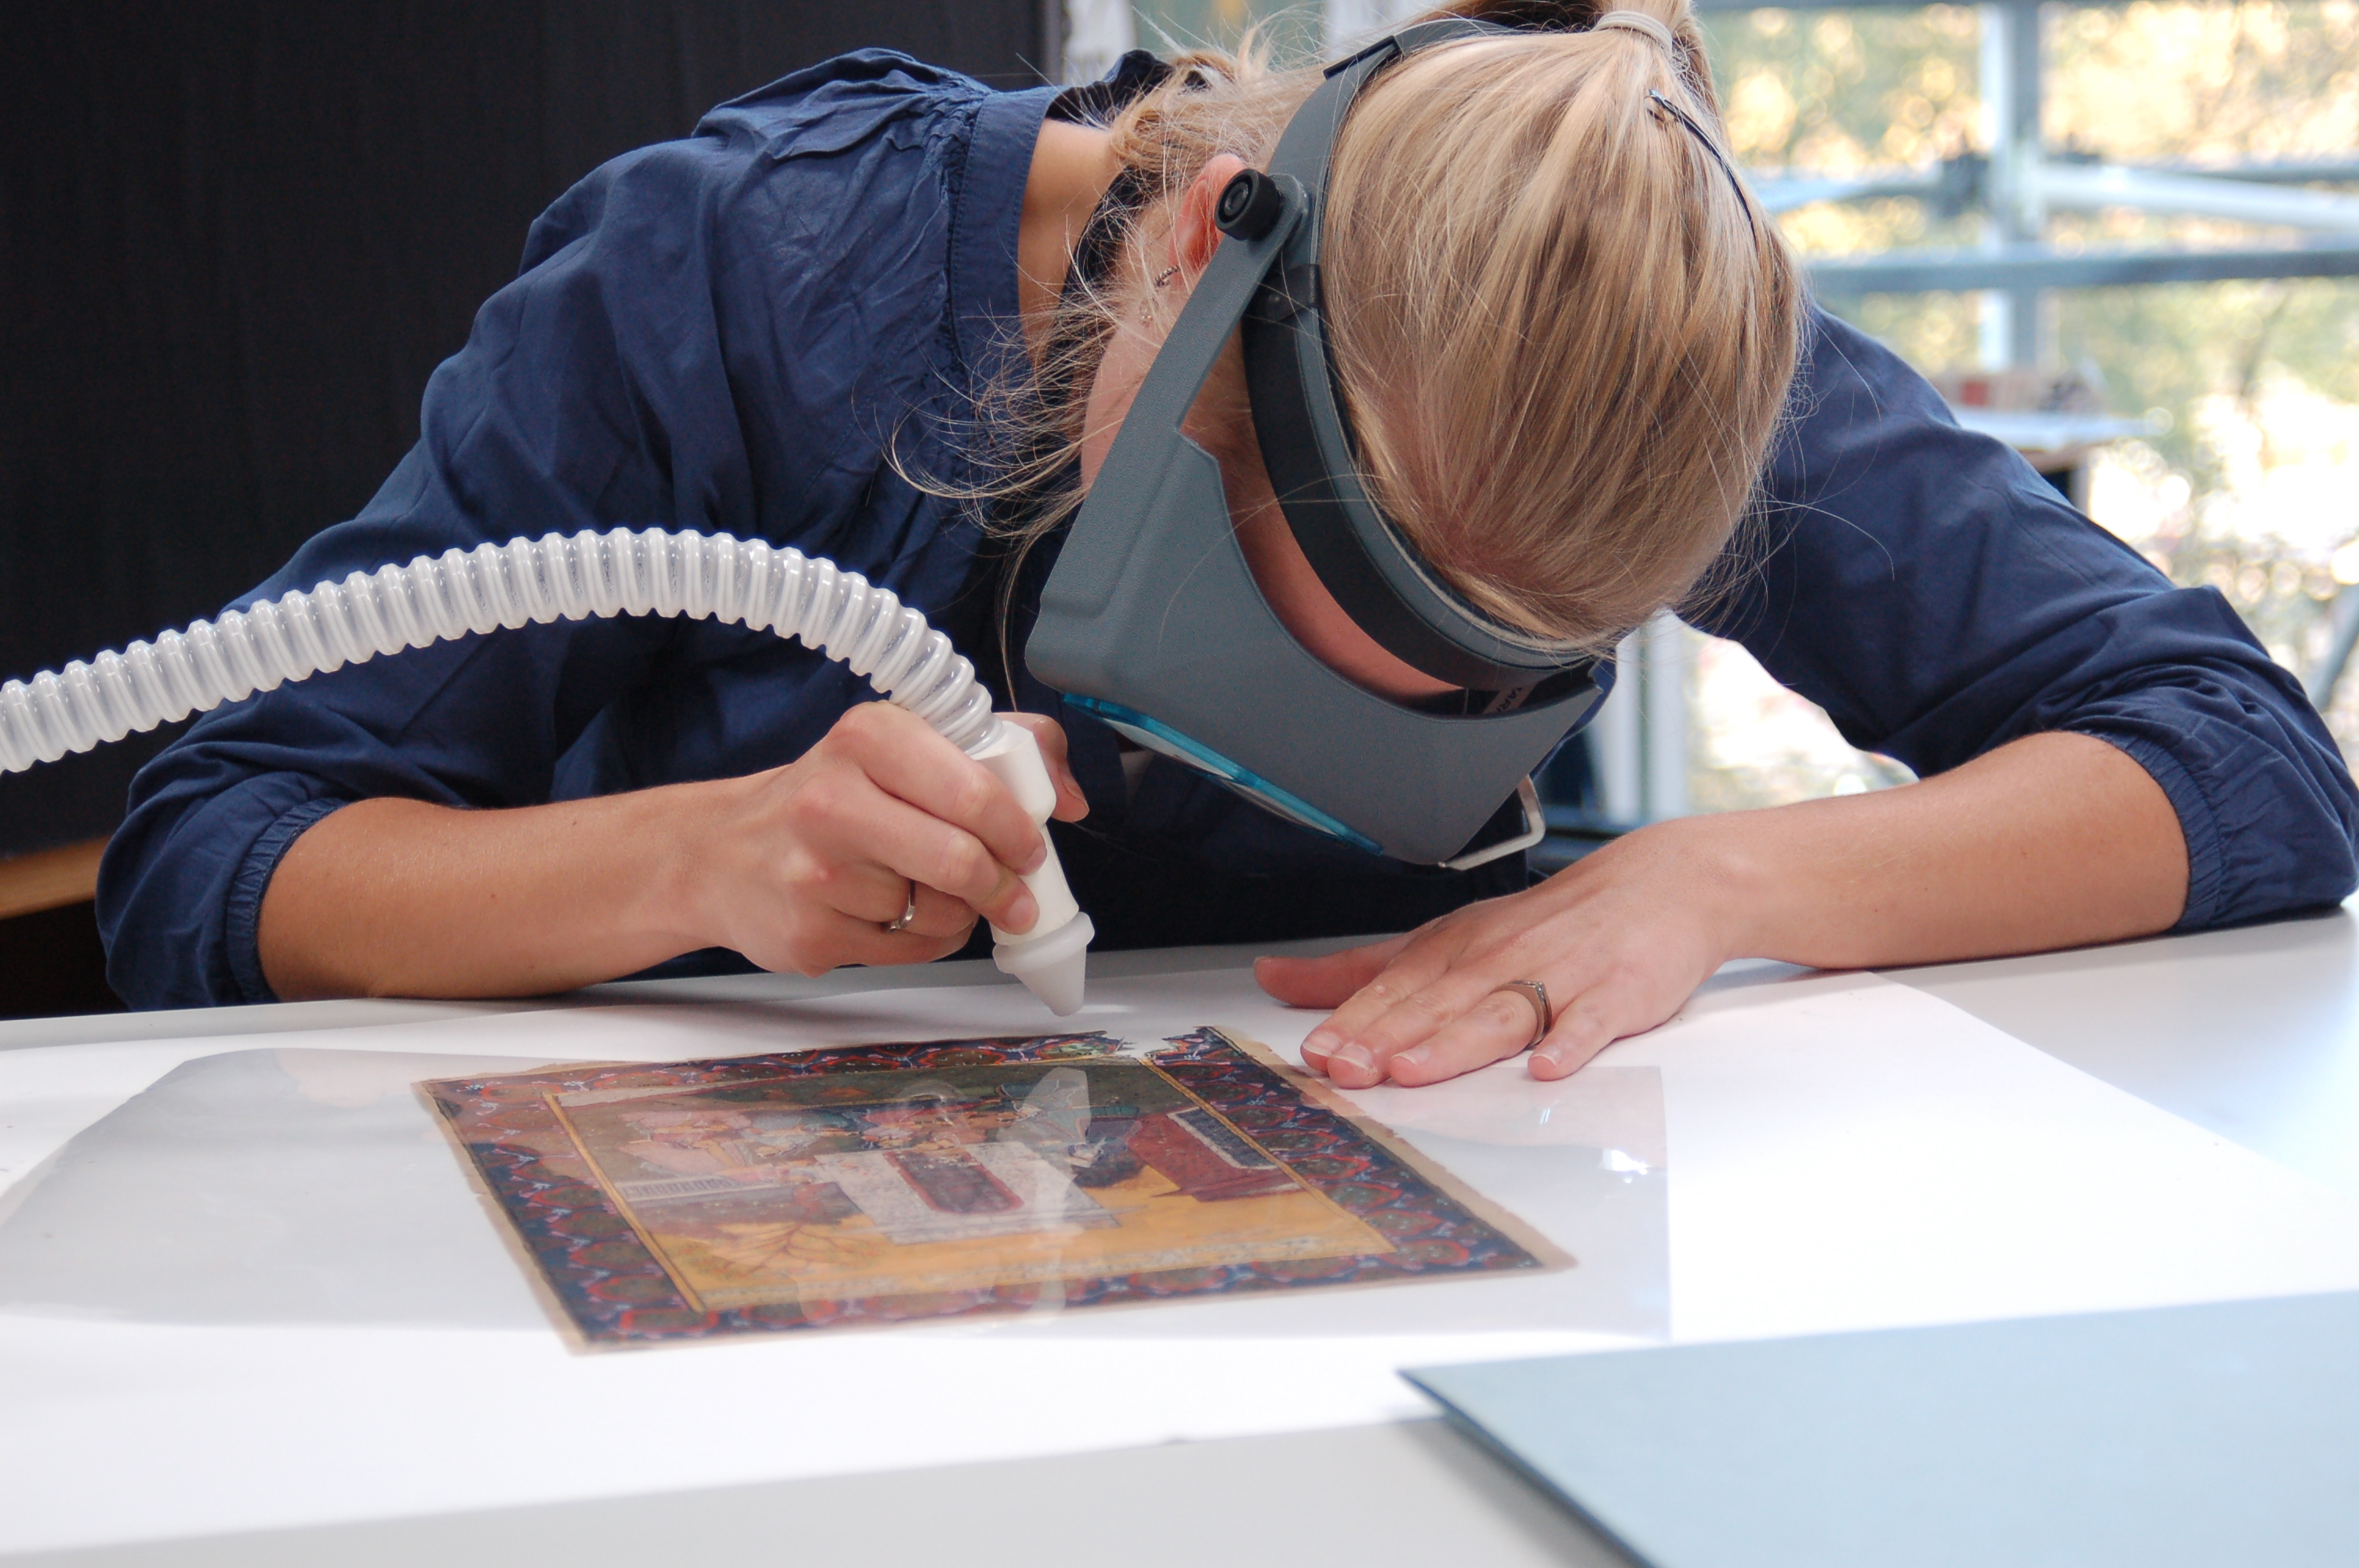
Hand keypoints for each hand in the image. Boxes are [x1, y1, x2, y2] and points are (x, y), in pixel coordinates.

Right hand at [684, 704, 1086, 977]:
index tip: (1030, 846)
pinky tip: (893, 915)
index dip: (1018, 828)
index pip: (975, 790)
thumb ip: (1004, 746)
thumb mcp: (904, 743)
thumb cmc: (830, 796)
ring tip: (923, 891)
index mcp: (869, 736)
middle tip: (1013, 893)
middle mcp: (832, 798)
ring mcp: (816, 872)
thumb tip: (1068, 797)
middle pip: (961, 861)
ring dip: (955, 912)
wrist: (722, 853)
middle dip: (1002, 885)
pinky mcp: (810, 935)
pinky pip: (911, 951)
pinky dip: (923, 940)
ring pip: (940, 913)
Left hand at [1255, 820, 1739, 1086]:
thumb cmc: (1546, 924)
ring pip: (1500, 1014)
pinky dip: (1572, 1044)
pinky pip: (1593, 1022)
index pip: (1394, 988)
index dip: (1352, 1021)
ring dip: (1455, 1043)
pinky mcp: (1619, 994)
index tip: (1316, 1052)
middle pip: (1436, 1004)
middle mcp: (1499, 961)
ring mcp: (1561, 978)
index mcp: (1455, 949)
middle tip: (1345, 1069)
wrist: (1658, 884)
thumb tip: (1274, 978)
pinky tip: (1548, 1067)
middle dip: (1386, 1037)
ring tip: (1414, 1070)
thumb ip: (1360, 970)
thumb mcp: (1445, 938)